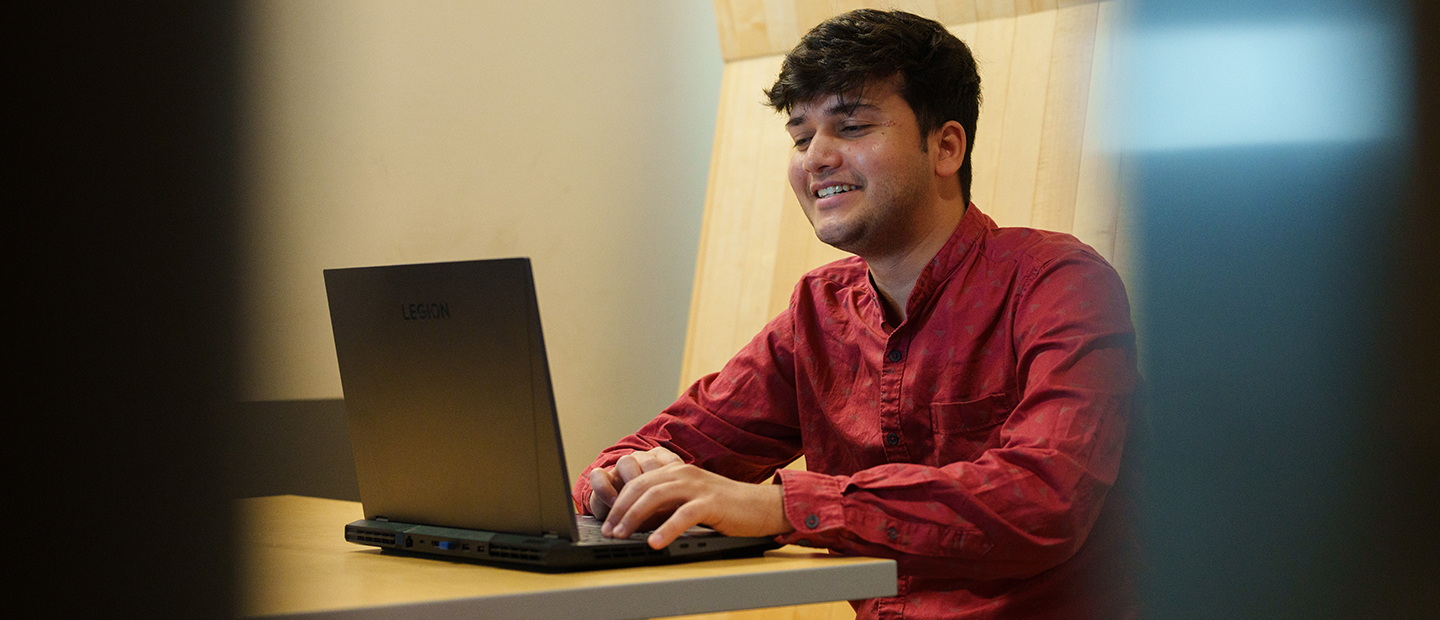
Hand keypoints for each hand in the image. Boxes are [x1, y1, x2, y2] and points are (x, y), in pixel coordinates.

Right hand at [588, 447, 683, 520]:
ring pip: (626, 462)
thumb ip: (672, 507)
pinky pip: (599, 475)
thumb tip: (679, 516)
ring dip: (632, 484)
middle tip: (659, 505)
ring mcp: (620, 469)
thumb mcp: (667, 510)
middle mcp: (640, 462)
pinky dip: (607, 489)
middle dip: (654, 483)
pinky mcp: (602, 478)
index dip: (674, 477)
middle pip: (648, 461)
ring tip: (635, 507)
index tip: (679, 497)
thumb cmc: (652, 513)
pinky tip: (614, 505)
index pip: (670, 461)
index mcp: (661, 464)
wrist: (623, 519)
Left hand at [601, 462, 794, 548]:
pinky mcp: (711, 502)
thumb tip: (637, 520)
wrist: (759, 506)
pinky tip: (656, 543)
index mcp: (675, 471)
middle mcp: (682, 473)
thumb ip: (666, 501)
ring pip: (656, 497)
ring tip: (623, 535)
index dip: (618, 501)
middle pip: (641, 487)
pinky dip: (667, 529)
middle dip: (620, 510)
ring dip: (634, 517)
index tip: (608, 522)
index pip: (637, 482)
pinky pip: (683, 515)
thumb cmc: (724, 506)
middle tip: (609, 531)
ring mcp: (696, 486)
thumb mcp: (689, 497)